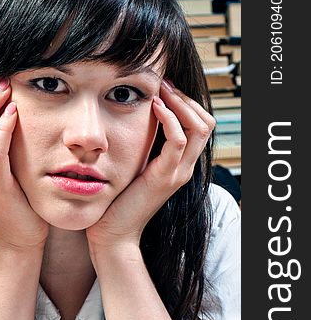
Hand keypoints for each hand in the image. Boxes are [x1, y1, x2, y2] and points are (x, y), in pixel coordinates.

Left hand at [86, 80, 214, 251]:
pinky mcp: (164, 178)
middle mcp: (184, 168)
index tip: (163, 88)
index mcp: (178, 165)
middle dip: (186, 98)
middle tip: (163, 85)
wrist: (113, 235)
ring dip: (180, 103)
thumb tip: (133, 120)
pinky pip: (178, 141)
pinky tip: (154, 107)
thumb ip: (140, 148)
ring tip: (160, 92)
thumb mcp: (132, 168)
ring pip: (199, 128)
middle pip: (206, 122)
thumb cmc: (116, 202)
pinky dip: (170, 119)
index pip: (200, 125)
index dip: (186, 102)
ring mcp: (177, 173)